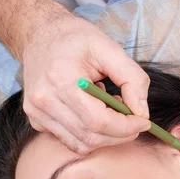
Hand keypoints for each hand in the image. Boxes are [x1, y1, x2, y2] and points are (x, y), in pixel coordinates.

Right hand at [22, 14, 150, 153]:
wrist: (40, 34)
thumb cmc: (76, 39)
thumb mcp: (110, 48)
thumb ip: (132, 79)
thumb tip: (141, 113)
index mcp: (61, 79)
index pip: (98, 120)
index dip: (126, 127)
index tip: (143, 122)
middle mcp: (44, 100)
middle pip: (91, 137)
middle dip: (120, 135)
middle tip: (133, 120)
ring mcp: (36, 112)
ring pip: (81, 144)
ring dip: (105, 136)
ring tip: (110, 110)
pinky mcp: (36, 120)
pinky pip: (70, 141)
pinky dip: (89, 135)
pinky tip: (93, 112)